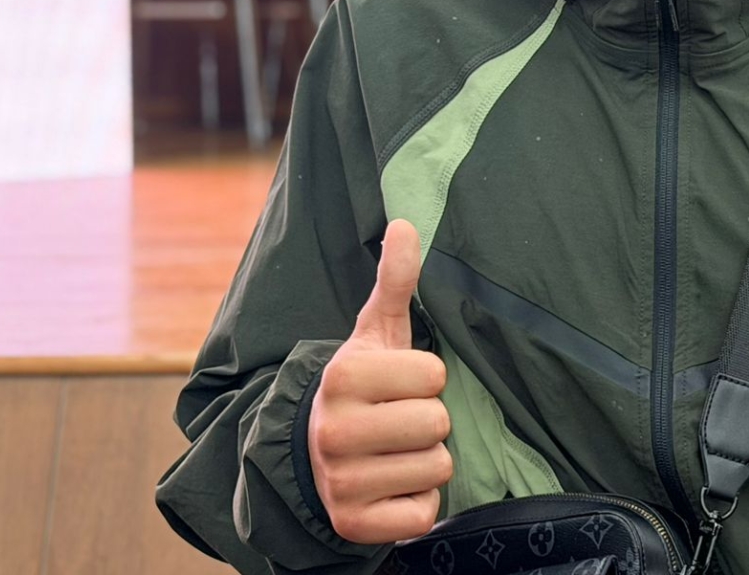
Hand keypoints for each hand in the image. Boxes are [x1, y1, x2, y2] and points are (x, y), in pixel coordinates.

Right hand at [308, 219, 453, 543]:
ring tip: (393, 451)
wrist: (311, 455)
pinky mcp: (354, 525)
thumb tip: (406, 223)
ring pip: (436, 468)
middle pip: (437, 423)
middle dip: (428, 421)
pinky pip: (423, 512)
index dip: (427, 379)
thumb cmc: (361, 387)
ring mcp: (342, 482)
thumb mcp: (375, 333)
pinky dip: (416, 502)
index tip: (399, 385)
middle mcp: (335, 431)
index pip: (434, 376)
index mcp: (344, 378)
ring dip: (425, 461)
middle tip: (397, 421)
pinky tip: (390, 486)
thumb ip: (395, 281)